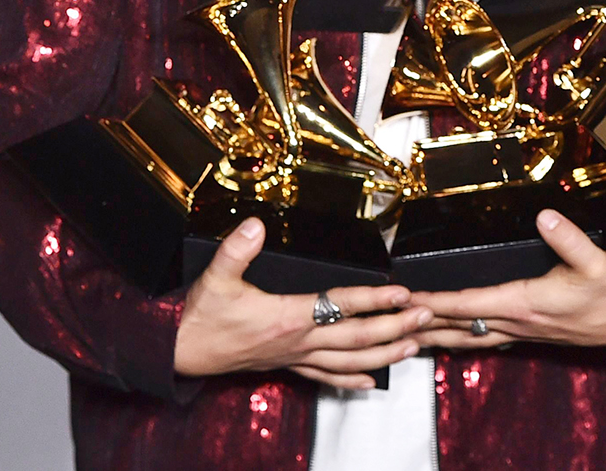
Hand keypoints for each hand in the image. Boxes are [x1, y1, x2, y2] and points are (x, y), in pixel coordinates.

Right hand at [174, 217, 432, 388]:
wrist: (180, 352)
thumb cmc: (200, 315)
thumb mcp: (215, 276)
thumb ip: (237, 249)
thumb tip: (255, 224)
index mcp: (286, 318)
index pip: (339, 306)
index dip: (372, 299)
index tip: (400, 292)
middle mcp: (297, 341)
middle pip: (356, 338)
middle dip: (394, 327)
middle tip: (425, 316)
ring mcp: (294, 357)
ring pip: (349, 362)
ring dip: (384, 355)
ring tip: (413, 346)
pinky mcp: (287, 365)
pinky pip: (326, 377)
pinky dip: (352, 379)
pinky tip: (371, 382)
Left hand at [409, 210, 605, 350]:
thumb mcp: (594, 260)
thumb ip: (568, 238)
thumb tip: (545, 216)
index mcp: (526, 303)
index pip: (471, 304)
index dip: (437, 302)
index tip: (410, 299)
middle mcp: (518, 322)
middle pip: (460, 326)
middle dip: (424, 324)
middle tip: (390, 320)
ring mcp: (521, 331)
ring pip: (469, 337)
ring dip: (437, 334)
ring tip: (406, 333)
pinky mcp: (527, 332)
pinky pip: (484, 338)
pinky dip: (460, 337)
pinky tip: (449, 336)